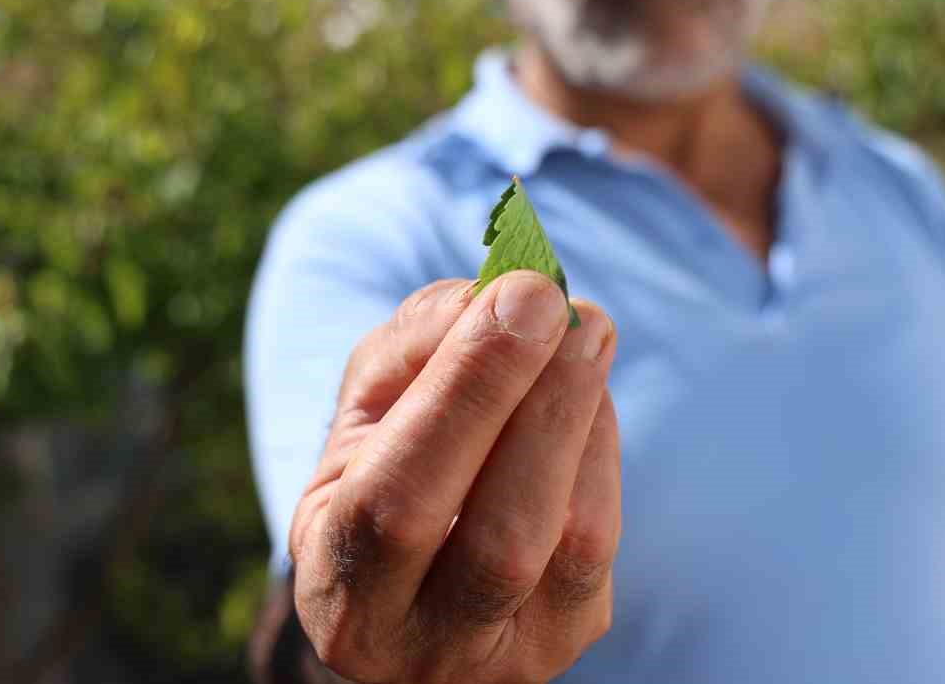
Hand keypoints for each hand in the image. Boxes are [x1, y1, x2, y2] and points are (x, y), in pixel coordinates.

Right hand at [288, 271, 620, 683]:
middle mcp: (417, 647)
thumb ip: (417, 342)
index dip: (469, 391)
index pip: (400, 500)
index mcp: (340, 589)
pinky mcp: (572, 636)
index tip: (521, 296)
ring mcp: (507, 658)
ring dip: (584, 419)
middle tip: (570, 310)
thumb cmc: (382, 464)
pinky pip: (604, 541)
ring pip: (570, 544)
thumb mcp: (367, 406)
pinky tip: (586, 395)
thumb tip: (502, 297)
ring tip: (584, 335)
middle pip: (500, 542)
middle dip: (543, 407)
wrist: (416, 576)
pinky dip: (601, 448)